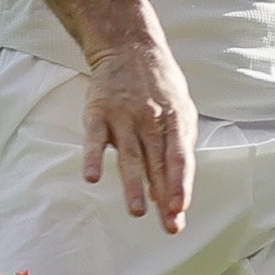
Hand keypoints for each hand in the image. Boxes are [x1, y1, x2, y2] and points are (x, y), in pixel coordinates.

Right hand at [80, 35, 197, 232]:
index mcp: (175, 121)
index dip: (180, 184)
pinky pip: (95, 139)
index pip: (180, 158)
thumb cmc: (160, 87)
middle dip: (163, 197)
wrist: (129, 49)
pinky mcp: (98, 113)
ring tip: (137, 211)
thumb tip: (174, 187)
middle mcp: (150, 121)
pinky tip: (93, 177)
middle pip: (157, 164)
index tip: (180, 209)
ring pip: (129, 156)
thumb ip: (179, 146)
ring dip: (133, 185)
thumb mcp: (181, 110)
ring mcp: (124, 117)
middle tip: (168, 225)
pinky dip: (93, 158)